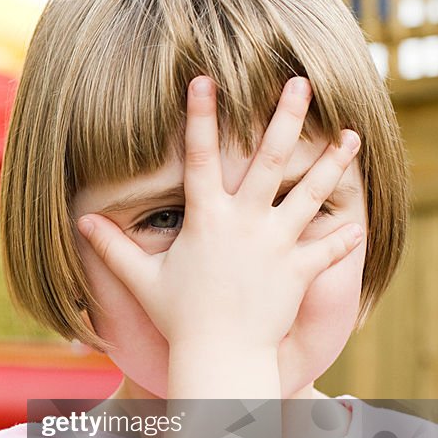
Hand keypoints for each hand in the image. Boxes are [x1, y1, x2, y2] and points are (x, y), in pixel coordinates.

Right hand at [77, 75, 363, 352]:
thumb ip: (113, 248)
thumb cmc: (179, 317)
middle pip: (269, 160)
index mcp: (207, 219)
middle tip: (299, 83)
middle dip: (284, 118)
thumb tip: (82, 223)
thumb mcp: (142, 279)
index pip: (200, 157)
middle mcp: (246, 224)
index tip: (203, 81)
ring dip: (332, 164)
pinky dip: (342, 238)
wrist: (220, 356)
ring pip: (309, 194)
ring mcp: (277, 245)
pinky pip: (328, 249)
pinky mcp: (299, 271)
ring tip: (351, 136)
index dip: (200, 116)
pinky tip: (355, 226)